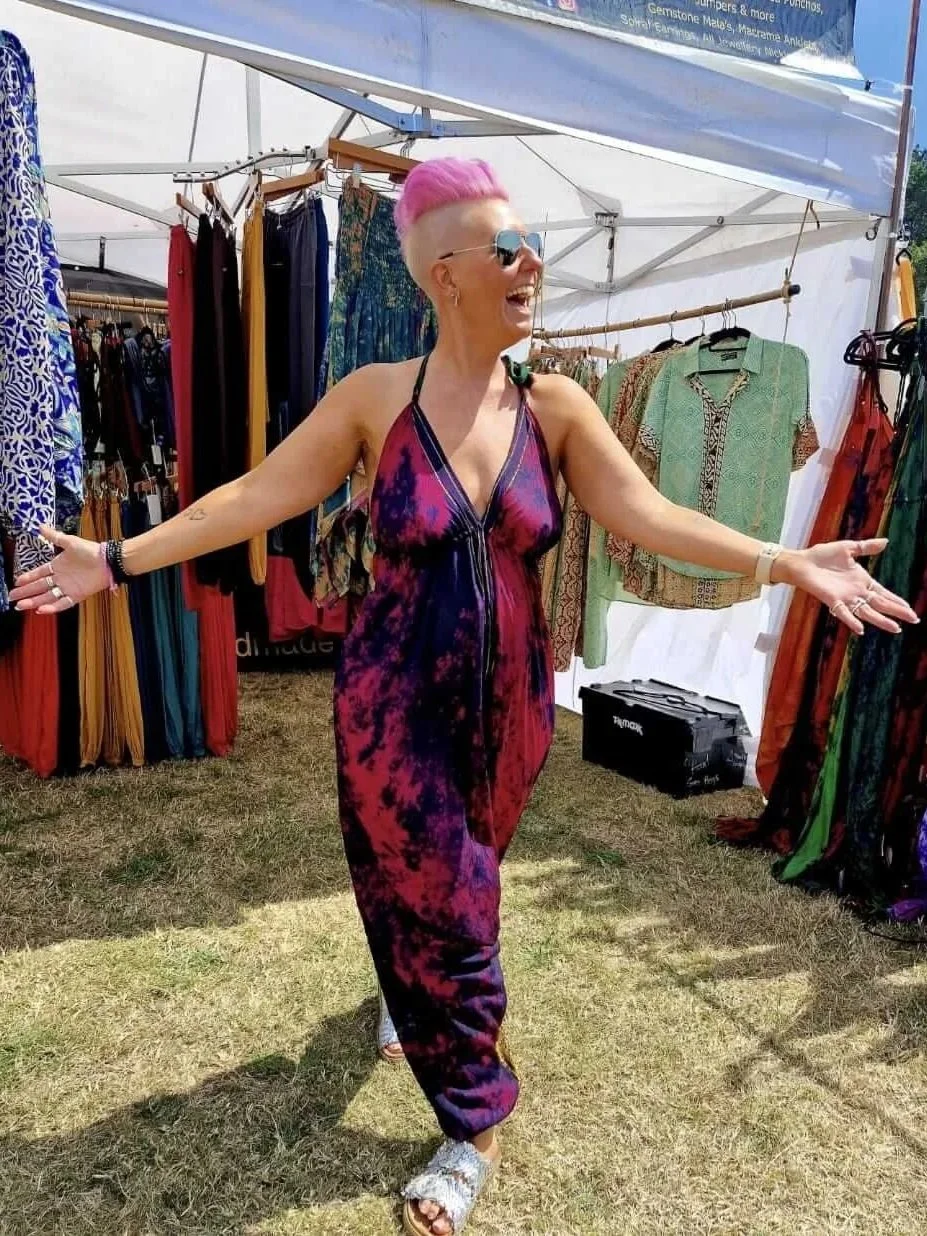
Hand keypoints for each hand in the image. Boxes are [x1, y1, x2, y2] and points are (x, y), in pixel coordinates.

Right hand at [9, 524, 110, 613]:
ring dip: (34, 601)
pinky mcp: (77, 595)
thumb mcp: (69, 541)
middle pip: (39, 587)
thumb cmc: (90, 550)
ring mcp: (68, 587)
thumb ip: (54, 536)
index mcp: (57, 566)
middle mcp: (61, 578)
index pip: (39, 574)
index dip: (27, 578)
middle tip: (12, 597)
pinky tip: (41, 609)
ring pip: (47, 597)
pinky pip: (63, 603)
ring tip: (21, 606)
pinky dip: (53, 607)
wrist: (108, 560)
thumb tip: (40, 526)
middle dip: (25, 592)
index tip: (16, 582)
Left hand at [781, 538, 918, 635]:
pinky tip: (861, 629)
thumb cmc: (822, 555)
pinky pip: (843, 612)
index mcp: (862, 581)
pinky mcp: (832, 600)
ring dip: (881, 620)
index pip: (884, 594)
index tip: (911, 609)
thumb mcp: (849, 548)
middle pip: (881, 604)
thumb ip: (867, 547)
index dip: (897, 601)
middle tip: (913, 619)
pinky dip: (852, 621)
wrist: (802, 561)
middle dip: (897, 612)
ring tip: (895, 628)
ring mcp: (845, 598)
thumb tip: (886, 541)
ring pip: (867, 612)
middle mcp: (856, 592)